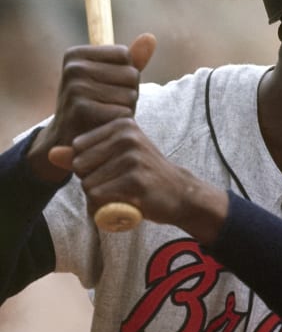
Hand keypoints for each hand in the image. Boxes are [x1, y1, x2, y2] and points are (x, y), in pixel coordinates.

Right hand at [27, 33, 156, 182]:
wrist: (69, 142)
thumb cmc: (96, 106)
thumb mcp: (112, 79)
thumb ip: (132, 59)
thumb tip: (150, 37)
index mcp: (76, 54)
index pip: (125, 55)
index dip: (126, 74)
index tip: (106, 87)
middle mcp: (73, 67)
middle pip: (131, 74)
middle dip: (128, 93)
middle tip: (107, 106)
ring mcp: (75, 87)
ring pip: (130, 94)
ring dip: (126, 109)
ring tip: (106, 116)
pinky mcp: (81, 108)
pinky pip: (123, 112)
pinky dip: (121, 122)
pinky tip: (105, 127)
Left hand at [65, 117, 227, 244]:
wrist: (180, 193)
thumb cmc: (144, 174)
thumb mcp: (114, 158)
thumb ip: (81, 154)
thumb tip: (51, 153)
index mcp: (121, 124)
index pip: (78, 147)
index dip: (89, 165)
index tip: (113, 168)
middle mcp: (127, 135)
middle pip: (79, 165)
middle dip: (91, 181)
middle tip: (117, 184)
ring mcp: (132, 157)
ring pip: (87, 184)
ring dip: (98, 197)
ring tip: (121, 194)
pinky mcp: (135, 180)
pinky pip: (98, 197)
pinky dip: (104, 208)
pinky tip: (123, 203)